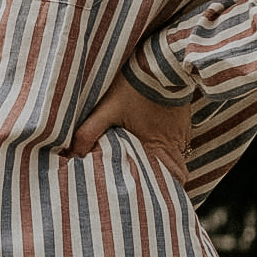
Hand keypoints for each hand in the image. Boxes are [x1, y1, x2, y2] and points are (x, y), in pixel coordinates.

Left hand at [69, 71, 191, 182]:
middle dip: (167, 182)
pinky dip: (171, 148)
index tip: (155, 195)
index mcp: (157, 146)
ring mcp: (181, 131)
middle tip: (152, 186)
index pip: (175, 179)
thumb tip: (72, 154)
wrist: (160, 61)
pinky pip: (180, 142)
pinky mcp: (183, 120)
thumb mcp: (107, 108)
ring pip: (180, 158)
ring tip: (153, 169)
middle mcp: (174, 143)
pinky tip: (157, 144)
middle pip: (179, 173)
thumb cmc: (134, 85)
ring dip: (169, 166)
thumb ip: (89, 132)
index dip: (167, 190)